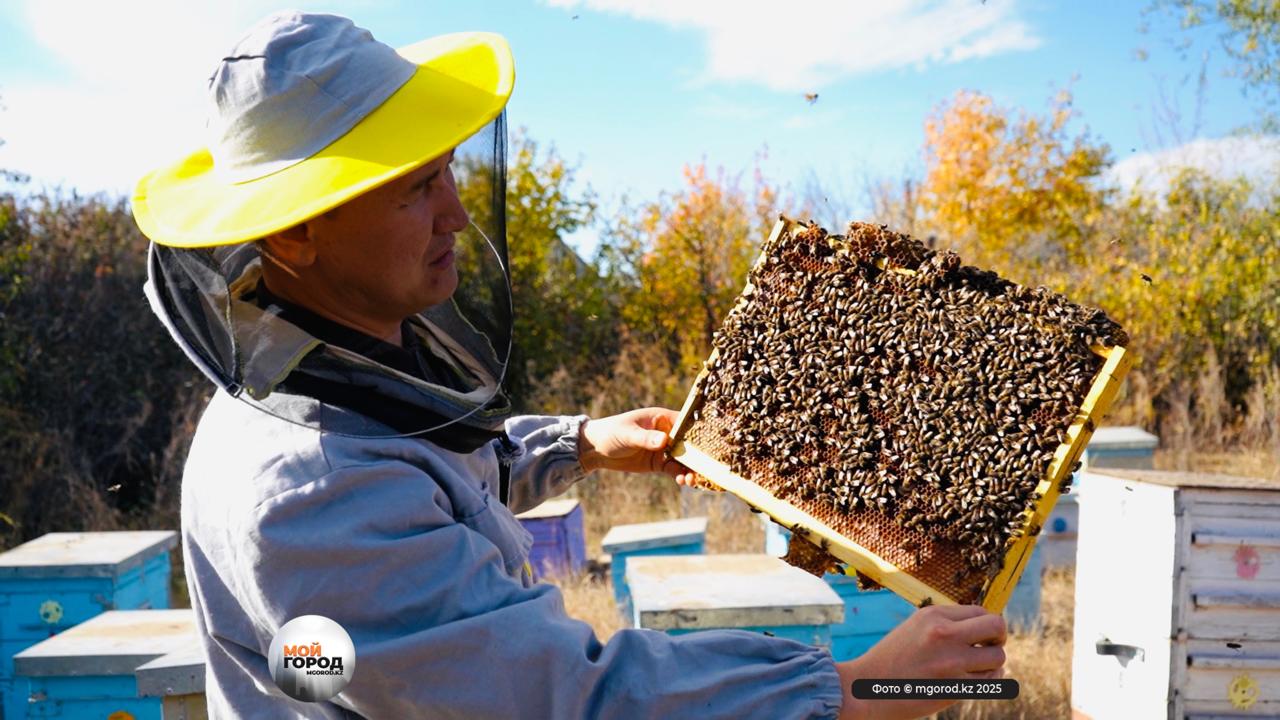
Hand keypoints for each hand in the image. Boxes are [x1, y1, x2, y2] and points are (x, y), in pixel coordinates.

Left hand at [578, 408, 696, 481]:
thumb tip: (664, 441)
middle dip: (698, 456)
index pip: (686, 423)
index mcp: (662, 418)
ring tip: (692, 480)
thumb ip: (646, 438)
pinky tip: (683, 482)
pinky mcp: (658, 463)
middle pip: (689, 444)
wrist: (595, 449)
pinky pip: (674, 469)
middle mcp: (667, 433)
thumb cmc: (612, 433)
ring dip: (691, 469)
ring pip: (684, 459)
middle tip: (707, 468)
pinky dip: (680, 476)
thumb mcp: (628, 434)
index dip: (700, 433)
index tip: (711, 444)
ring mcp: (664, 449)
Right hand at [837, 605, 1006, 719]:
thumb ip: (945, 623)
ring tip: (976, 667)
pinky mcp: (956, 688)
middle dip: (998, 637)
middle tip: (989, 646)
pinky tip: (975, 680)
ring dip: (992, 663)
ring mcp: (952, 662)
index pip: (980, 611)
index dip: (986, 624)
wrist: (866, 689)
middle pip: (997, 627)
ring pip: (998, 657)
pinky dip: (990, 680)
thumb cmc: (891, 659)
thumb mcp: (915, 628)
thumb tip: (983, 626)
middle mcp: (944, 634)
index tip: (981, 635)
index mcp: (933, 615)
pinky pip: (992, 681)